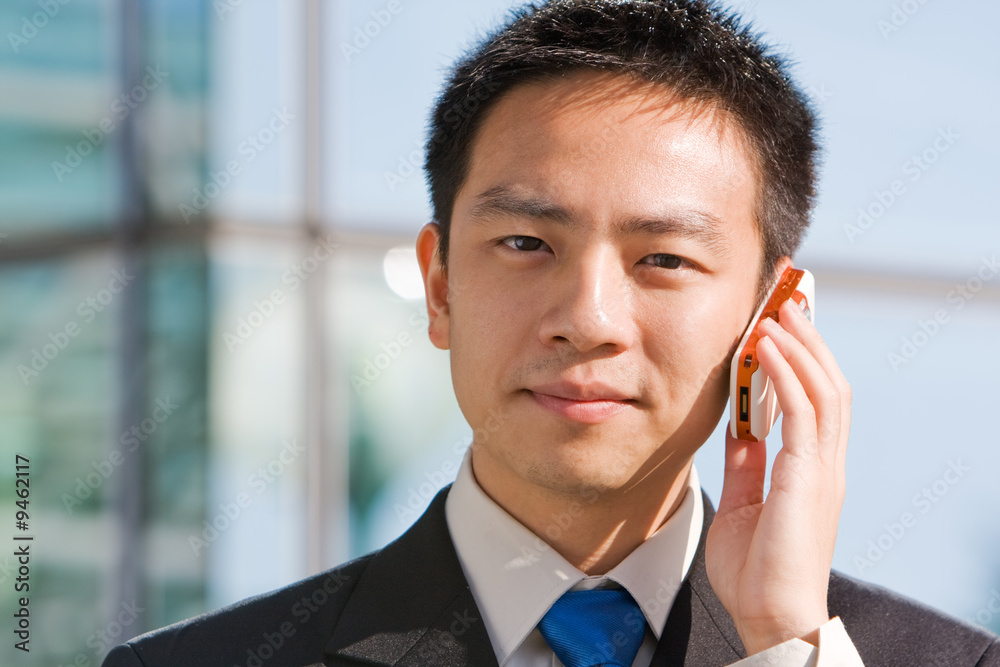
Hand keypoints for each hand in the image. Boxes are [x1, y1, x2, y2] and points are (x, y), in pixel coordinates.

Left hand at [705, 297, 851, 654]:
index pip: (813, 395)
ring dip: (800, 343)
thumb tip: (739, 427)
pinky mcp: (810, 476)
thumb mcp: (743, 501)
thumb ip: (746, 463)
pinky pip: (802, 411)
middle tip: (786, 295)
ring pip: (824, 387)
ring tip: (777, 307)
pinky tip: (764, 345)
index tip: (779, 319)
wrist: (767, 615)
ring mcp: (822, 467)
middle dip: (808, 335)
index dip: (801, 355)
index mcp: (809, 467)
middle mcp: (823, 461)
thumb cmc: (755, 569)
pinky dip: (787, 372)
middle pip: (827, 380)